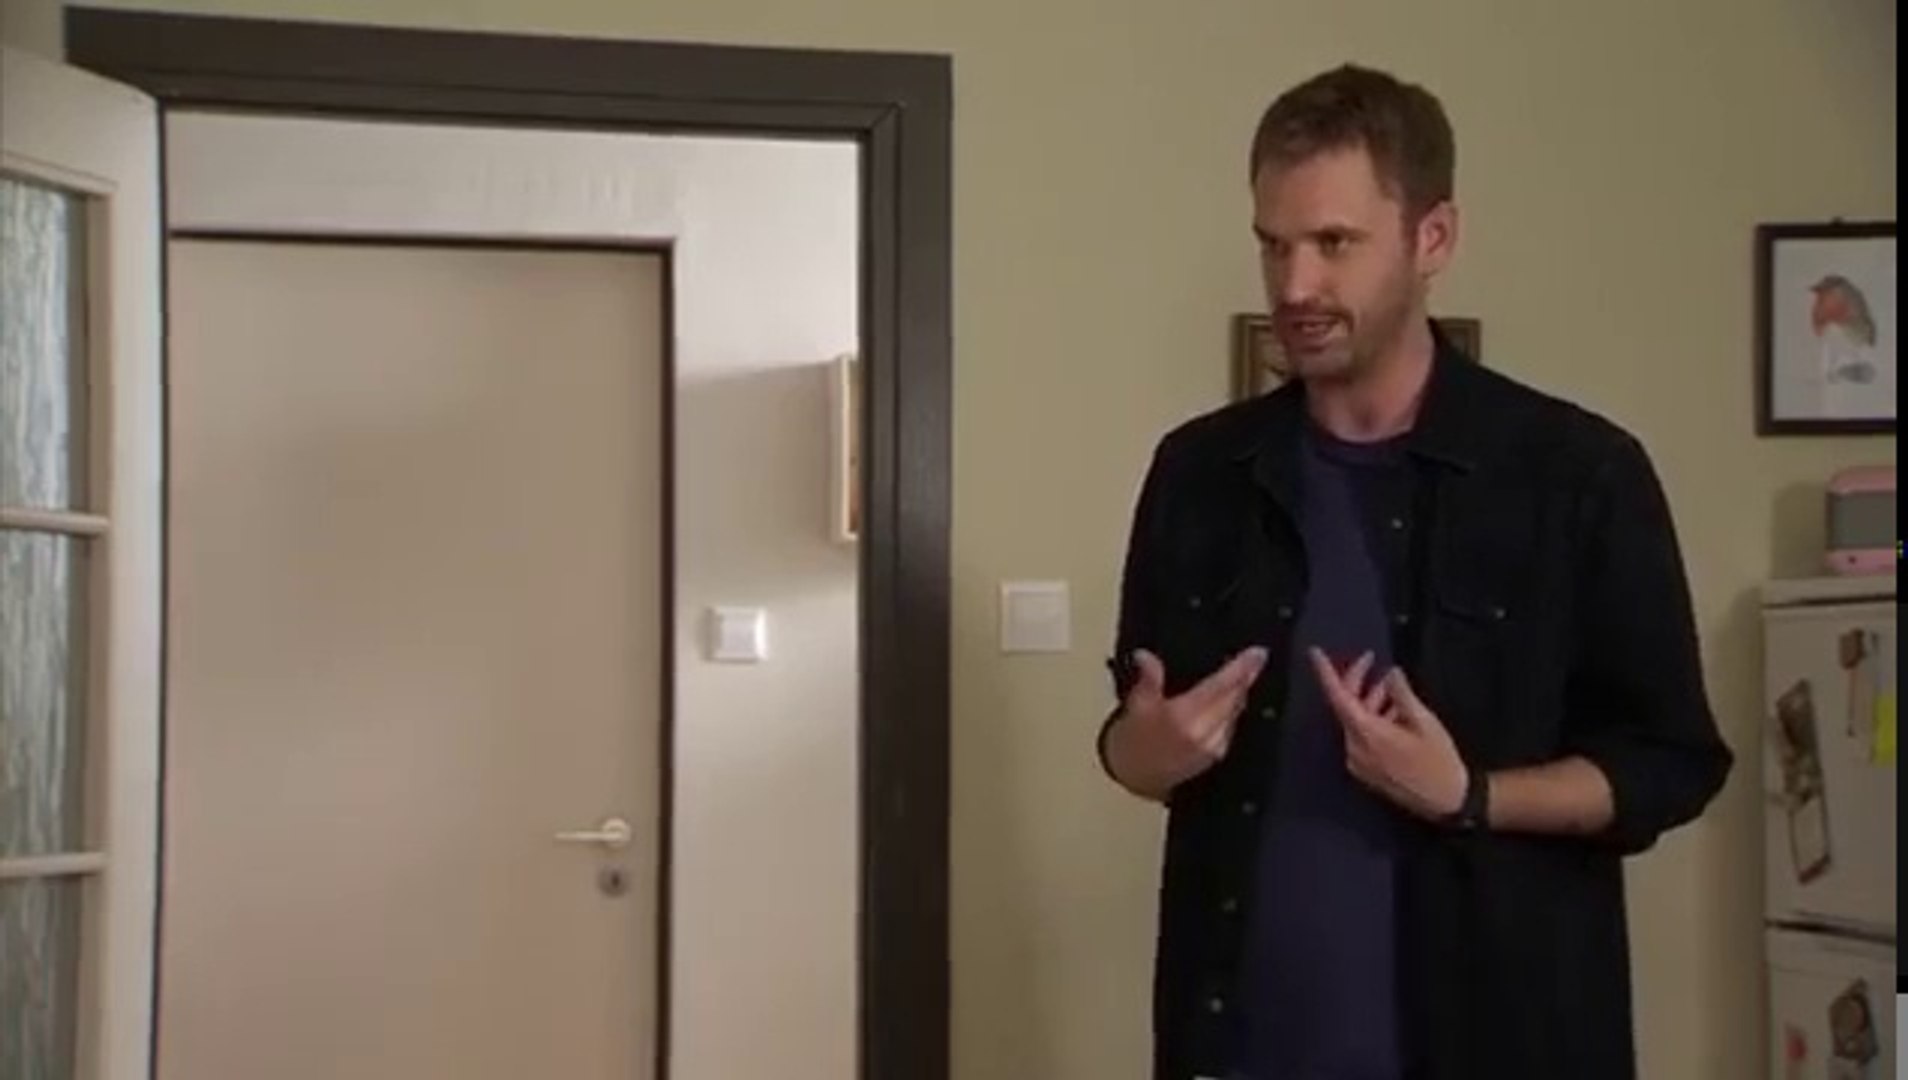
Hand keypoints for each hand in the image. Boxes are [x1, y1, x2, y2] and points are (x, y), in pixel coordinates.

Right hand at [1107, 646, 1268, 799]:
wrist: (1136, 776)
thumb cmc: (1134, 740)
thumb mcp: (1137, 704)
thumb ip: (1148, 676)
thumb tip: (1145, 655)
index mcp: (1184, 717)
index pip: (1221, 687)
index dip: (1242, 668)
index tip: (1258, 654)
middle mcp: (1203, 733)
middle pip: (1235, 699)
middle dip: (1246, 678)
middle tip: (1254, 660)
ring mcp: (1212, 747)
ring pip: (1236, 713)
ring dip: (1240, 694)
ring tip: (1242, 676)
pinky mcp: (1216, 756)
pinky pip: (1231, 727)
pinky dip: (1232, 711)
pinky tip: (1229, 702)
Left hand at [1308, 648, 1467, 820]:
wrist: (1448, 799)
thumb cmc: (1438, 760)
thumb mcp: (1424, 721)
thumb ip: (1402, 694)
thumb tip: (1390, 673)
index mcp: (1366, 734)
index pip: (1338, 697)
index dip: (1326, 673)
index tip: (1315, 653)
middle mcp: (1355, 748)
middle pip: (1346, 706)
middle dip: (1357, 681)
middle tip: (1370, 658)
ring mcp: (1358, 761)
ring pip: (1356, 720)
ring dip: (1370, 700)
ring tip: (1391, 685)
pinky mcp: (1366, 769)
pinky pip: (1361, 736)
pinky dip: (1373, 718)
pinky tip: (1393, 709)